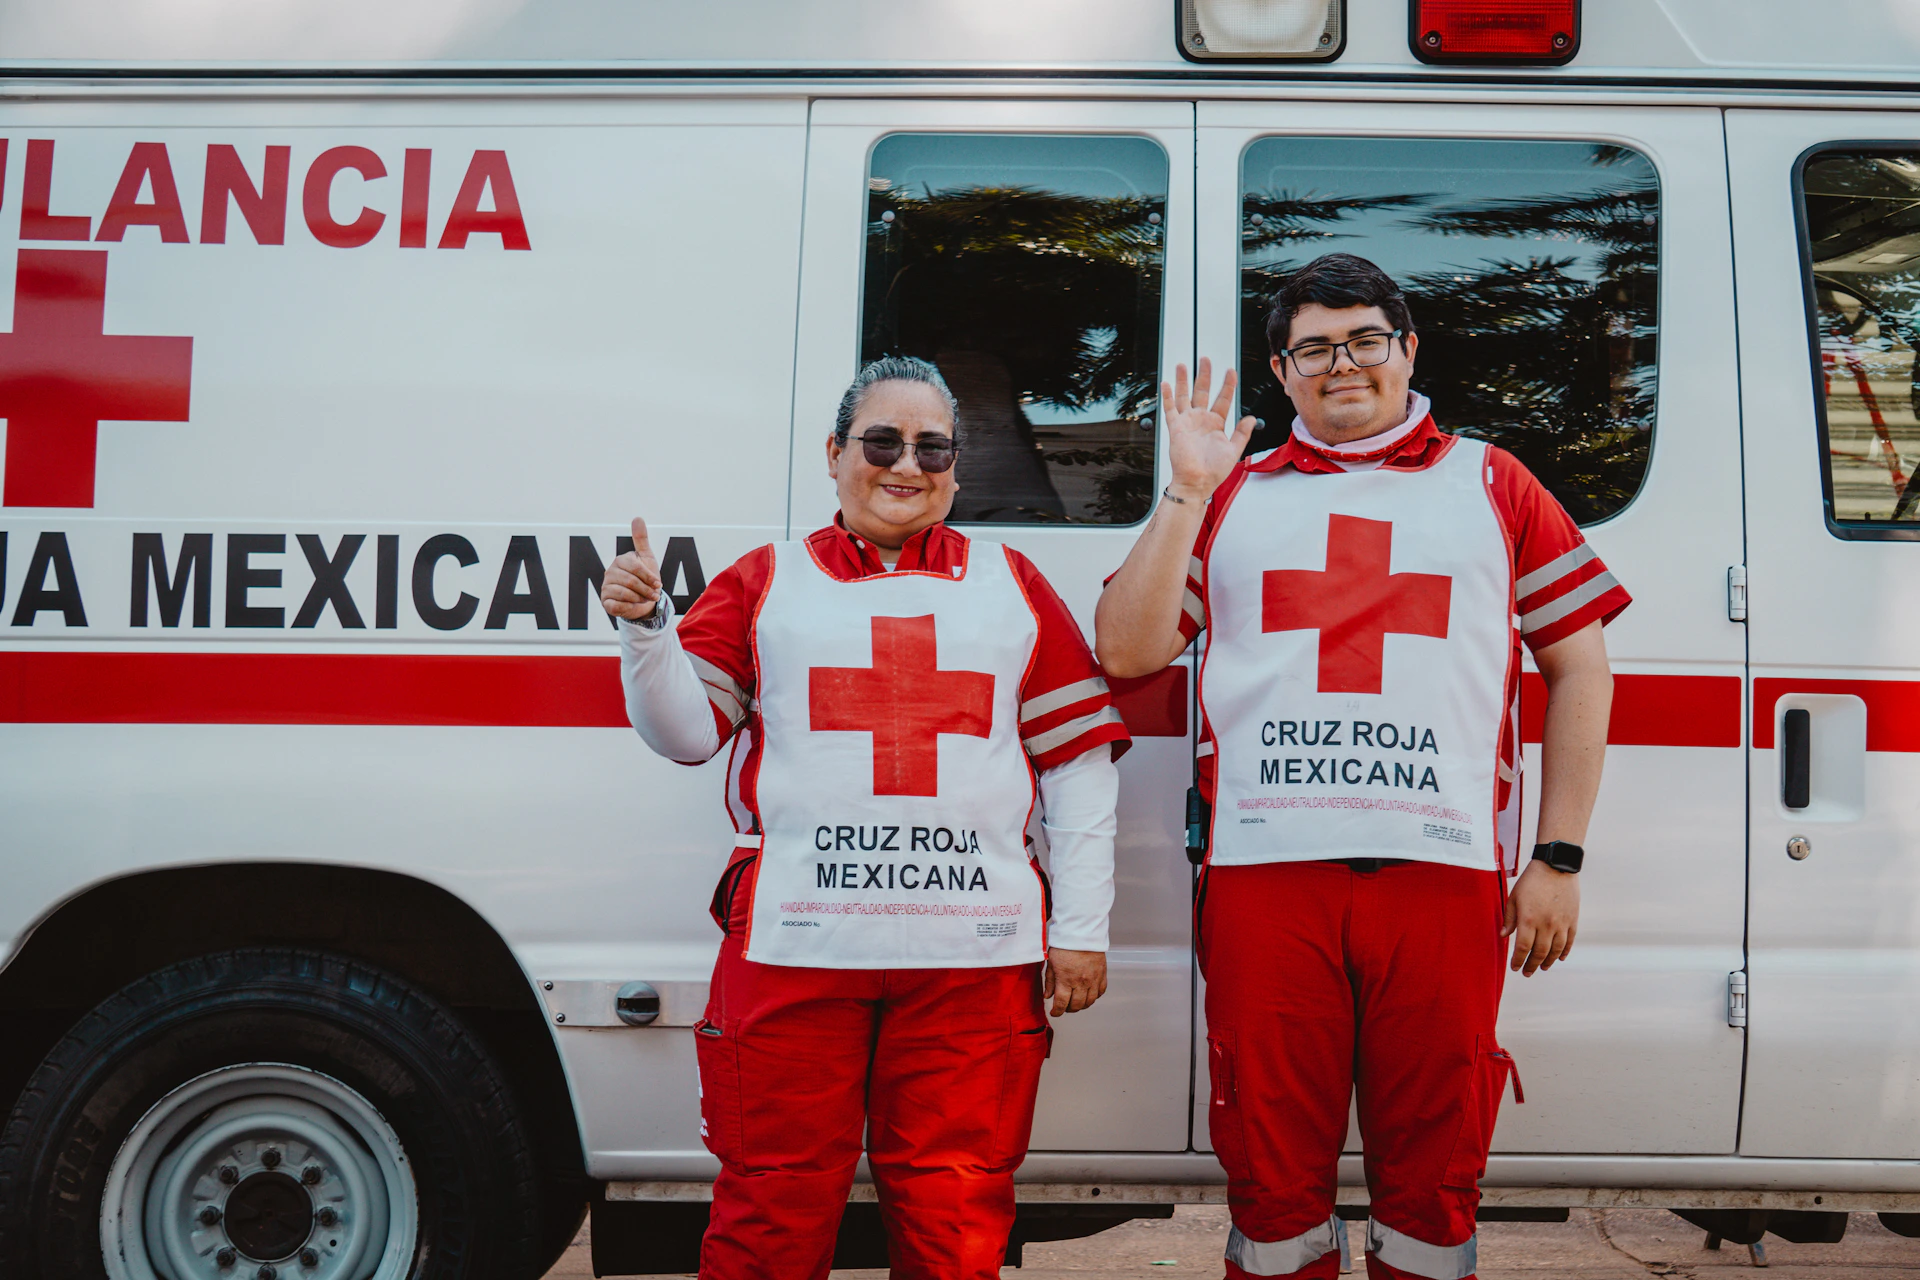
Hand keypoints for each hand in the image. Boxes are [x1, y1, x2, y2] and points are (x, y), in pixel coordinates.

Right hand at [600, 517, 664, 620]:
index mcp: (620, 560)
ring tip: (647, 599)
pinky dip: (630, 607)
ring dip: (641, 598)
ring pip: (625, 593)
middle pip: (631, 581)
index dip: (649, 577)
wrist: (643, 601)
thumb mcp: (647, 558)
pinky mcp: (606, 602)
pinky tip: (635, 605)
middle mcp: (610, 572)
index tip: (659, 584)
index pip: (635, 567)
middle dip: (647, 590)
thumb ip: (641, 539)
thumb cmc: (646, 579)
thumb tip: (637, 517)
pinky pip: (617, 605)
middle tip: (655, 594)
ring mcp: (606, 587)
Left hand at [1044, 948, 1107, 1016]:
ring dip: (1082, 1005)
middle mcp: (1081, 982)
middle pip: (1076, 1005)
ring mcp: (1093, 979)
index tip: (1054, 1012)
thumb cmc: (1065, 944)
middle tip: (1064, 1006)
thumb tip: (1048, 996)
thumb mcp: (1051, 962)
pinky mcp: (1102, 974)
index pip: (1061, 1004)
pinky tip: (1088, 993)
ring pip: (1090, 1001)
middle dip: (1069, 1009)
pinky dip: (1094, 996)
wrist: (1082, 932)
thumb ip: (1049, 981)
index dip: (1057, 1012)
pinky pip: (1101, 992)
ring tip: (1076, 1002)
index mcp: (1065, 979)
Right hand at [1162, 357, 1257, 501]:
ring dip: (1183, 380)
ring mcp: (1188, 422)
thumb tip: (1252, 418)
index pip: (1223, 398)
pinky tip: (1166, 384)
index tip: (1231, 371)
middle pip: (1203, 391)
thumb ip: (1242, 433)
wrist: (1197, 482)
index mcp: (1216, 424)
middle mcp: (1201, 420)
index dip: (1228, 384)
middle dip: (1204, 374)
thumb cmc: (1214, 471)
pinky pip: (1170, 409)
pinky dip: (1168, 396)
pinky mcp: (1176, 428)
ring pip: (1185, 395)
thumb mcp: (1234, 450)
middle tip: (1206, 359)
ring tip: (1183, 365)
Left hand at [1503, 859, 1579, 976]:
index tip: (1515, 968)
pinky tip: (1560, 958)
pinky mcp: (1573, 920)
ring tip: (1542, 968)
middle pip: (1540, 953)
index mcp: (1529, 919)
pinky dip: (1564, 952)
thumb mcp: (1514, 897)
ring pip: (1556, 950)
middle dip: (1532, 965)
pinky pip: (1569, 941)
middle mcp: (1546, 924)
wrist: (1556, 867)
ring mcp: (1561, 923)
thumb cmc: (1532, 880)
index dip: (1518, 960)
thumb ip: (1509, 918)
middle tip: (1527, 972)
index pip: (1523, 947)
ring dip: (1548, 962)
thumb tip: (1503, 936)